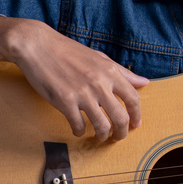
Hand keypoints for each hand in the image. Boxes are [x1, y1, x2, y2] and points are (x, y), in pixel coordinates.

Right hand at [8, 21, 147, 141]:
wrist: (38, 46)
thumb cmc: (69, 51)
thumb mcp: (100, 58)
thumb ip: (123, 72)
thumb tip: (144, 82)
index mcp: (110, 72)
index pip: (133, 99)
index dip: (137, 115)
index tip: (136, 124)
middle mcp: (99, 84)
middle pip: (120, 117)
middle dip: (122, 133)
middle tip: (118, 137)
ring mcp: (82, 94)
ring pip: (102, 126)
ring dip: (102, 136)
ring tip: (99, 137)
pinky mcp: (64, 102)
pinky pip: (78, 125)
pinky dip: (79, 132)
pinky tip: (78, 130)